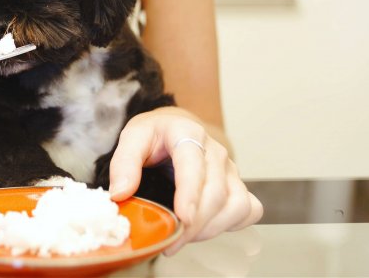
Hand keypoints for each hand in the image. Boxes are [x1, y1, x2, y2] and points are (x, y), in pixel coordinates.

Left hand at [108, 106, 262, 253]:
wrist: (173, 128)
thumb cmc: (154, 136)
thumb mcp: (132, 138)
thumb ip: (123, 163)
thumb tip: (120, 193)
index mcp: (187, 133)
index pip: (193, 163)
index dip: (190, 192)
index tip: (183, 217)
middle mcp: (214, 150)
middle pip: (216, 192)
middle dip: (195, 222)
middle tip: (171, 241)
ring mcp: (229, 168)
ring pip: (236, 203)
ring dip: (212, 227)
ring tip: (185, 236)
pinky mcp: (237, 184)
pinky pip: (249, 209)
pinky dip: (232, 224)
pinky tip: (208, 228)